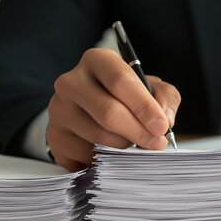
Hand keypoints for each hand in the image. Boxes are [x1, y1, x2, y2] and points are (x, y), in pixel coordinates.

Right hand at [47, 48, 180, 170]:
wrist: (92, 110)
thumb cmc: (126, 96)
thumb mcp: (151, 88)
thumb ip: (166, 97)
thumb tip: (165, 119)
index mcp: (98, 61)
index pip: (121, 81)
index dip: (144, 106)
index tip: (161, 127)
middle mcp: (71, 81)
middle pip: (108, 111)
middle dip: (139, 131)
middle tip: (157, 143)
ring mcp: (59, 109)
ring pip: (99, 136)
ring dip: (125, 146)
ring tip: (135, 144)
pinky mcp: (55, 136)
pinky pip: (86, 155)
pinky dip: (107, 159)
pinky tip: (114, 153)